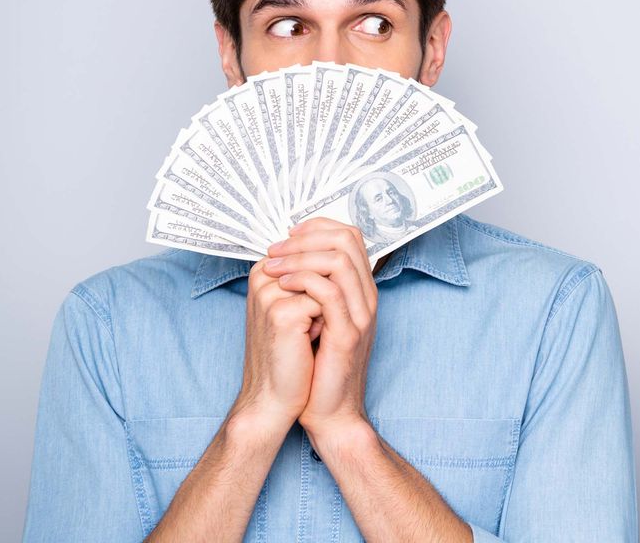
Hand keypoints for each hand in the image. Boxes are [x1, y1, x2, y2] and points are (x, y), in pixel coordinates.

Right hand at [231, 258, 321, 433]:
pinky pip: (326, 302)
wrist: (277, 396)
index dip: (337, 272)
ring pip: (329, 280)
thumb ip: (317, 273)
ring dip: (332, 307)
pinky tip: (307, 343)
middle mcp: (263, 274)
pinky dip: (327, 323)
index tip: (319, 305)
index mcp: (267, 269)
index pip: (318, 241)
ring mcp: (269, 292)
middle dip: (335, 289)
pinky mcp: (281, 312)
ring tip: (310, 332)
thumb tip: (346, 244)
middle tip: (315, 322)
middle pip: (326, 256)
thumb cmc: (294, 352)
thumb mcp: (306, 305)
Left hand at [263, 218, 378, 445]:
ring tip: (273, 267)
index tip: (287, 236)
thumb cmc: (316, 368)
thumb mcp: (316, 320)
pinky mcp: (347, 335)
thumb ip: (313, 290)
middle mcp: (366, 298)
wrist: (328, 412)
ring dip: (300, 256)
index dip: (318, 227)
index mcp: (360, 291)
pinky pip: (328, 292)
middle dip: (306, 237)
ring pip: (338, 260)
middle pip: (348, 240)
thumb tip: (287, 259)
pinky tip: (281, 285)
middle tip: (276, 249)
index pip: (350, 236)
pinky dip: (302, 280)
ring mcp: (360, 315)